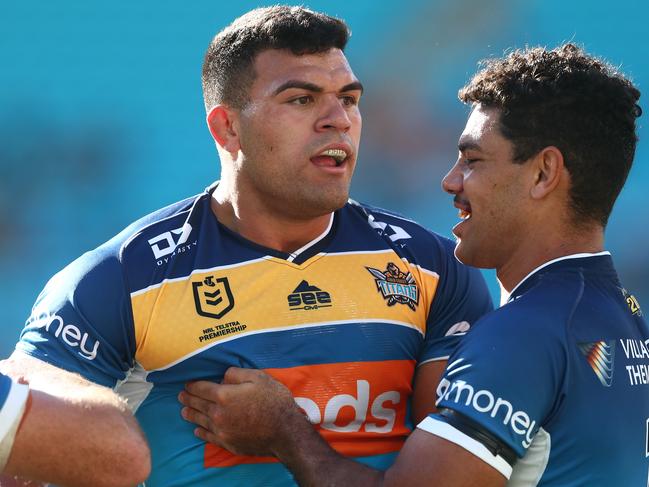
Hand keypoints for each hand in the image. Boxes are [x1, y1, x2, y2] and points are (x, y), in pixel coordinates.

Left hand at [179, 367, 308, 456]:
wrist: (285, 431)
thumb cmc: (274, 401)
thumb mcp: (258, 378)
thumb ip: (236, 374)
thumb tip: (223, 376)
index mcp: (224, 395)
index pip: (202, 388)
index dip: (193, 385)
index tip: (187, 383)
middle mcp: (218, 414)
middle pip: (198, 405)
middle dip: (188, 399)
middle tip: (181, 396)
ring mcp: (222, 430)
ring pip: (201, 421)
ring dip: (191, 415)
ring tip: (184, 411)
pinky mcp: (228, 442)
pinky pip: (209, 437)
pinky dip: (201, 432)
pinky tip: (197, 431)